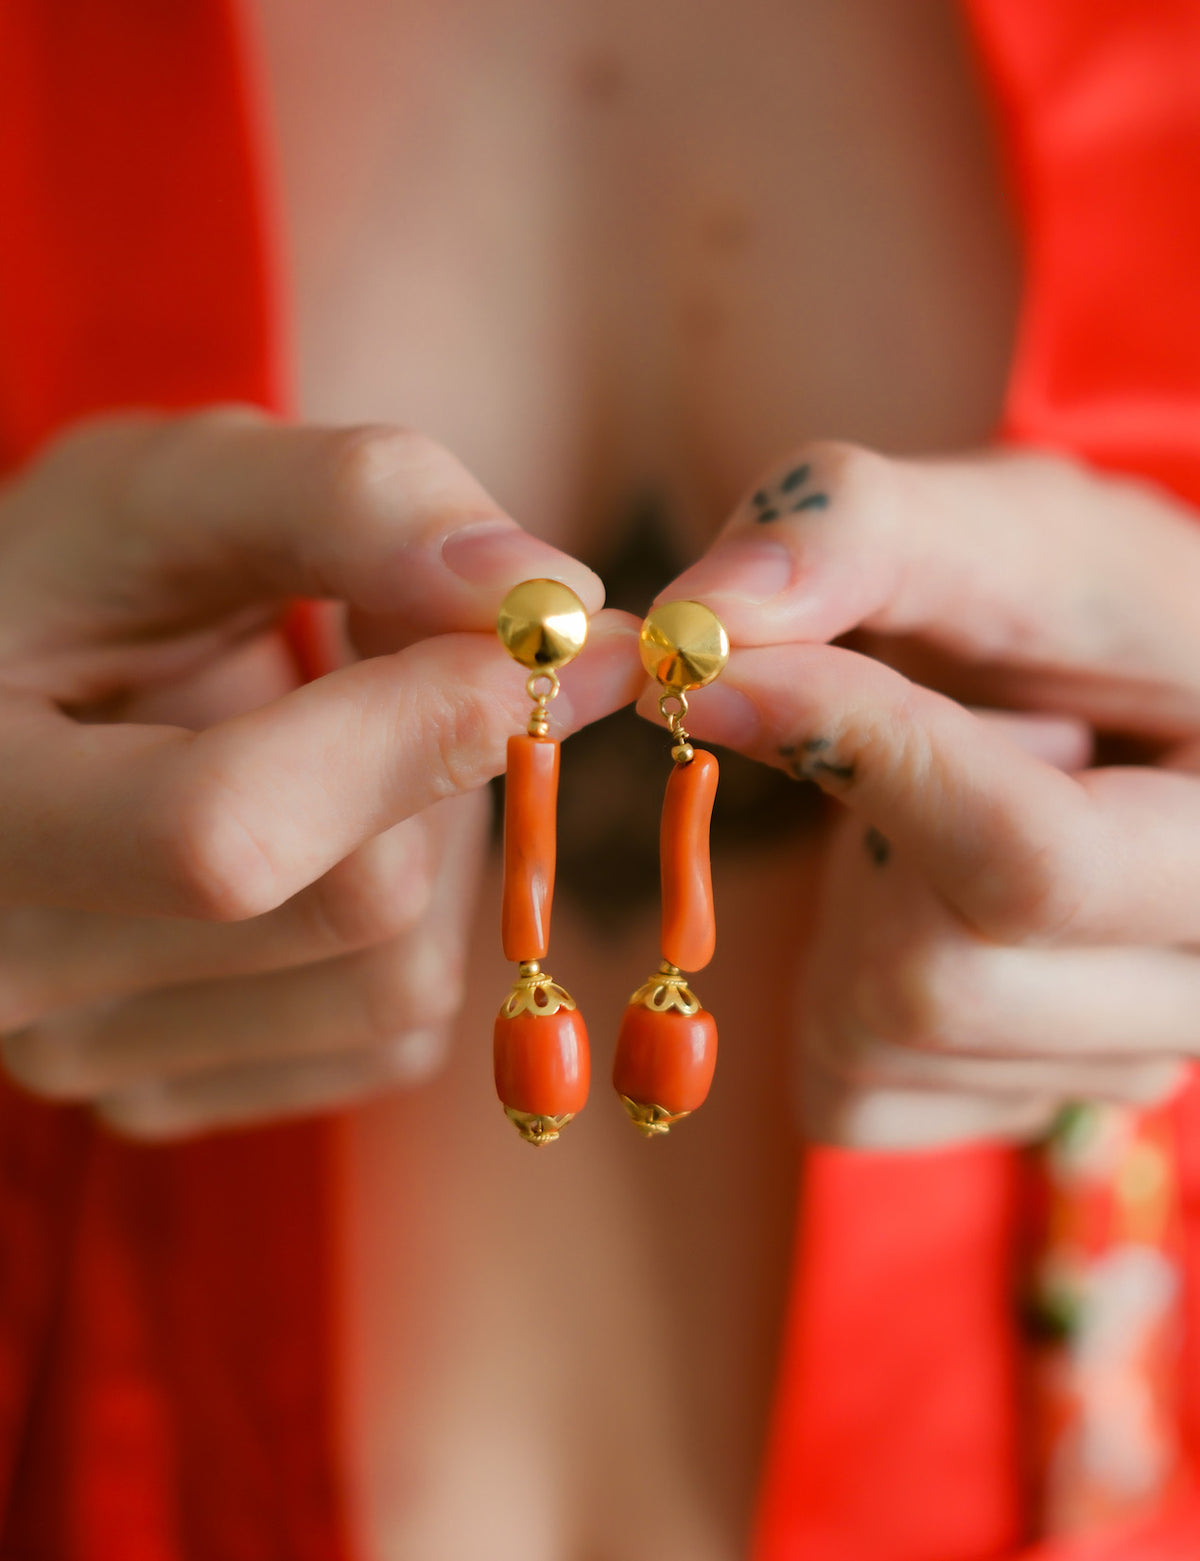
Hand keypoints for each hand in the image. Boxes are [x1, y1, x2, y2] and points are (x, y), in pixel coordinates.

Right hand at [0, 407, 638, 1136]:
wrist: (5, 706)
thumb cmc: (73, 581)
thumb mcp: (175, 491)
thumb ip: (352, 503)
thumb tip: (554, 592)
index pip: (228, 830)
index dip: (417, 729)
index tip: (542, 640)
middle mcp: (3, 970)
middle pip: (358, 905)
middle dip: (435, 750)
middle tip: (392, 647)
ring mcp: (82, 1060)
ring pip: (404, 979)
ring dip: (437, 834)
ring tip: (337, 736)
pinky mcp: (169, 1101)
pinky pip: (397, 1033)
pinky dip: (417, 917)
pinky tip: (328, 832)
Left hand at [648, 442, 1199, 1147]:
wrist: (1118, 704)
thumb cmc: (1080, 605)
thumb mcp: (1003, 527)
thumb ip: (858, 529)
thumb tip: (695, 619)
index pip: (1032, 862)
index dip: (854, 755)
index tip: (719, 671)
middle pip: (940, 981)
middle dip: (861, 839)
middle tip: (904, 745)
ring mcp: (1127, 1066)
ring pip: (884, 1034)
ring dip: (847, 898)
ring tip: (933, 817)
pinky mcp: (1018, 1108)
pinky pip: (847, 1089)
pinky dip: (829, 982)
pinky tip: (913, 899)